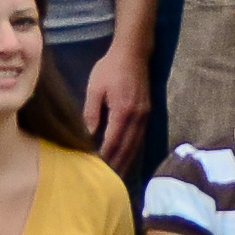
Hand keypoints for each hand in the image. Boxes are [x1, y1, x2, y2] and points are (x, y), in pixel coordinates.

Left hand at [80, 36, 149, 166]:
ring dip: (126, 162)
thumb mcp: (95, 88)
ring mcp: (145, 116)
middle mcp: (137, 118)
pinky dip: (132, 151)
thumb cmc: (110, 68)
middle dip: (116, 166)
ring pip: (135, 146)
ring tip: (116, 176)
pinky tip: (126, 158)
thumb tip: (87, 136)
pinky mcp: (147, 113)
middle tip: (107, 183)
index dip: (105, 159)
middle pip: (127, 149)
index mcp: (123, 112)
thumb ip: (91, 113)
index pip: (113, 142)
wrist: (133, 52)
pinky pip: (139, 138)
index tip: (96, 172)